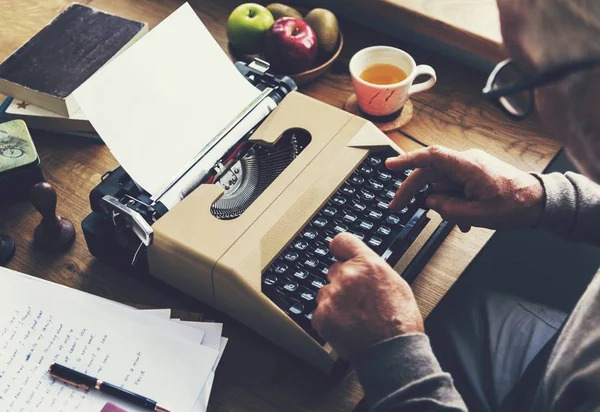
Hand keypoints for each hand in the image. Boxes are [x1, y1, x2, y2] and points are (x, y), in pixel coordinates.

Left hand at [311, 233, 422, 358]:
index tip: (339, 253)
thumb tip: (362, 264)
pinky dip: (329, 319)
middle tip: (357, 300)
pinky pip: (320, 312)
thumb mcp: (395, 284)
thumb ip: (373, 269)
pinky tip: (347, 327)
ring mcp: (332, 296)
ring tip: (355, 317)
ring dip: (335, 301)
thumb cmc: (399, 322)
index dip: (340, 249)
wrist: (392, 352)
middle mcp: (347, 276)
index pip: (342, 241)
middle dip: (342, 282)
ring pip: (326, 292)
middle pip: (334, 270)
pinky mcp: (322, 315)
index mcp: (367, 264)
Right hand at [386, 146, 543, 231]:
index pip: (431, 157)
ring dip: (442, 203)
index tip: (389, 166)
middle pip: (430, 173)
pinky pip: (453, 186)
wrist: (540, 202)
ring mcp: (470, 168)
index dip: (407, 160)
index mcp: (468, 166)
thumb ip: (449, 209)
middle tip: (397, 207)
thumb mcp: (479, 215)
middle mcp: (466, 162)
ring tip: (458, 221)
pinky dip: (453, 202)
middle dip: (413, 191)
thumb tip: (429, 202)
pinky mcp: (474, 174)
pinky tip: (464, 219)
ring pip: (441, 183)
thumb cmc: (516, 206)